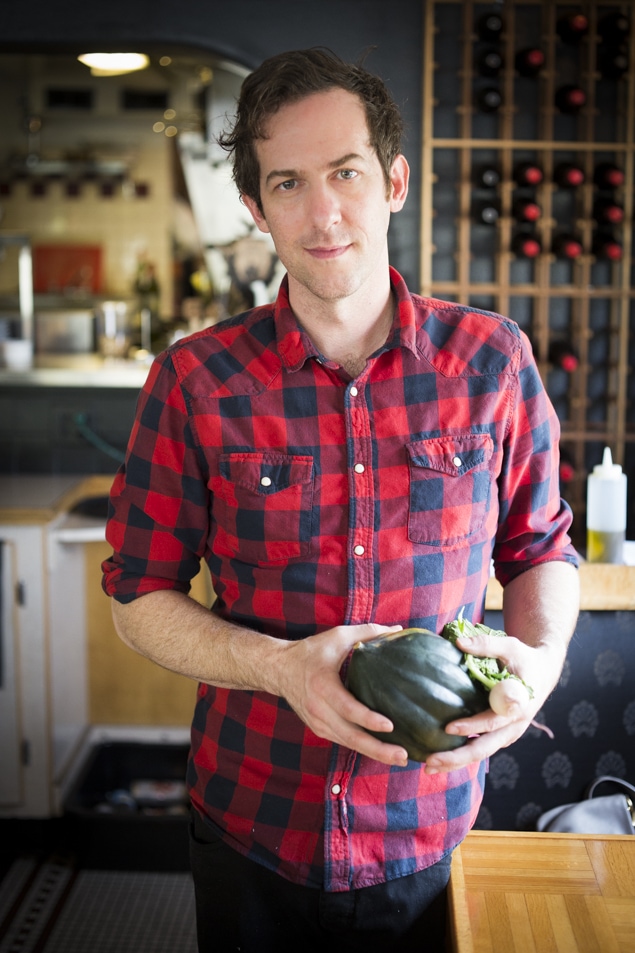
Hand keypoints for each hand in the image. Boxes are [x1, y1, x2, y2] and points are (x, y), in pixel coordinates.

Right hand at [277, 623, 409, 766]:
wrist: (279, 669)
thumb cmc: (310, 652)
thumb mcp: (337, 637)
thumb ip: (367, 632)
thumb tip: (397, 630)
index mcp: (323, 686)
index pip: (348, 708)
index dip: (369, 719)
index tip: (390, 725)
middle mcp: (318, 709)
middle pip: (350, 736)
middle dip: (378, 749)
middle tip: (402, 755)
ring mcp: (317, 722)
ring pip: (348, 743)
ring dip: (374, 753)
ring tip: (399, 758)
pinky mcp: (319, 729)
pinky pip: (343, 741)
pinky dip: (362, 748)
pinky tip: (381, 751)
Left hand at [423, 631, 557, 774]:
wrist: (544, 672)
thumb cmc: (524, 657)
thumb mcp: (510, 646)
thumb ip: (486, 645)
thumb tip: (458, 643)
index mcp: (519, 705)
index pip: (493, 721)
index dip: (472, 725)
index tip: (449, 728)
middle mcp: (515, 725)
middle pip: (485, 748)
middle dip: (457, 758)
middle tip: (431, 762)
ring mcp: (509, 733)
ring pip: (482, 753)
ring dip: (456, 762)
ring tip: (429, 768)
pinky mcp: (502, 735)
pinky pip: (482, 748)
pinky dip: (463, 756)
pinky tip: (440, 760)